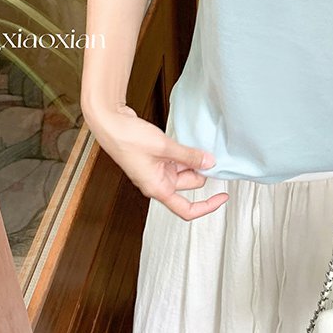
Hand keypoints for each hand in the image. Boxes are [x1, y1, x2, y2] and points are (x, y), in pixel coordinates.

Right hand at [85, 103, 228, 221]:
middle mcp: (156, 183)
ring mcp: (155, 171)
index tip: (222, 197)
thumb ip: (189, 157)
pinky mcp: (154, 159)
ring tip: (194, 145)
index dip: (207, 206)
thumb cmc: (127, 138)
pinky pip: (175, 161)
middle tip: (208, 154)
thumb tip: (209, 164)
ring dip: (191, 160)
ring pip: (183, 171)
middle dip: (200, 171)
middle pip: (188, 185)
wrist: (109, 123)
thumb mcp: (164, 147)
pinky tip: (186, 142)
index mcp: (157, 188)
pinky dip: (183, 154)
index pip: (187, 209)